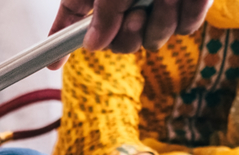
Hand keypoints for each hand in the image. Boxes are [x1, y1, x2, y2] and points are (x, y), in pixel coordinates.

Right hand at [48, 0, 211, 62]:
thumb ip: (103, 16)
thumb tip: (93, 44)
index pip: (71, 19)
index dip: (60, 42)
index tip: (50, 64)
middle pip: (119, 42)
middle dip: (128, 36)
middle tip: (134, 16)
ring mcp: (155, 1)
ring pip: (153, 39)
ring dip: (160, 23)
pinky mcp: (186, 1)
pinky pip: (184, 26)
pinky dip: (187, 12)